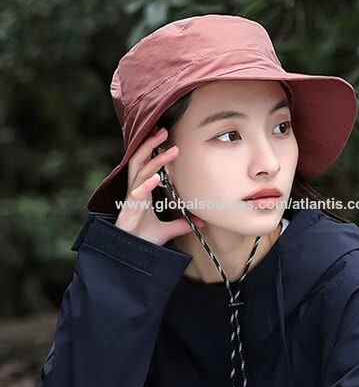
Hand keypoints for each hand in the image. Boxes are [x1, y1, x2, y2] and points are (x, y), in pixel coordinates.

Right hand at [114, 127, 204, 245]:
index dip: (152, 149)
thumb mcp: (167, 230)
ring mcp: (131, 200)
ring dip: (155, 160)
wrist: (130, 256)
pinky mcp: (129, 211)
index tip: (164, 137)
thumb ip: (182, 224)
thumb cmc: (142, 240)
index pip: (145, 164)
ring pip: (140, 173)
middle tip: (163, 130)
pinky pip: (136, 194)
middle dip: (150, 144)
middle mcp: (135, 191)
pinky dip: (146, 185)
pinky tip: (156, 178)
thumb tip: (201, 221)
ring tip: (171, 150)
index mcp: (141, 191)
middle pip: (139, 160)